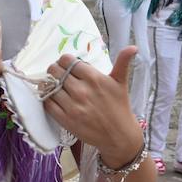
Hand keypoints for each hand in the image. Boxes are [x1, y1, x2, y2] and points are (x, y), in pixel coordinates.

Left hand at [43, 49, 143, 165]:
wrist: (119, 135)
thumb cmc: (120, 107)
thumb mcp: (121, 82)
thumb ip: (123, 62)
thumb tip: (133, 46)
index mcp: (93, 78)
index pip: (67, 61)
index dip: (64, 61)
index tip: (66, 65)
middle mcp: (81, 90)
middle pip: (55, 71)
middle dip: (55, 71)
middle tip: (58, 75)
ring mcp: (72, 106)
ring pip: (50, 87)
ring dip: (50, 84)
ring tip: (56, 86)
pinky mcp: (66, 120)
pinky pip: (48, 103)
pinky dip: (47, 99)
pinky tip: (54, 98)